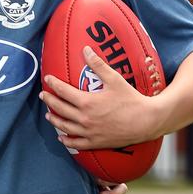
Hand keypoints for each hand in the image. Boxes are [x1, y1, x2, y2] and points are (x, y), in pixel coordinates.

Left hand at [40, 45, 163, 149]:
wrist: (148, 121)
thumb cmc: (132, 99)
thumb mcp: (115, 79)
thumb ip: (98, 64)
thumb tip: (86, 49)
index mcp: (87, 102)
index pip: (63, 91)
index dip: (53, 83)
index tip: (47, 78)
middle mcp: (85, 118)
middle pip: (60, 108)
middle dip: (50, 100)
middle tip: (44, 95)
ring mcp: (90, 132)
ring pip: (65, 126)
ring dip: (54, 120)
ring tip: (48, 115)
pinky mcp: (97, 142)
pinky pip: (77, 144)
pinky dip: (67, 141)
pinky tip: (62, 138)